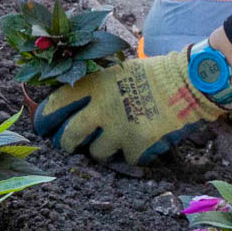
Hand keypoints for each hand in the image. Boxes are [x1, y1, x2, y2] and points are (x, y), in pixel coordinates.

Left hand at [33, 50, 228, 163]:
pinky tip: (139, 141)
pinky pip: (124, 159)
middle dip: (66, 143)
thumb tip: (70, 107)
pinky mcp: (137, 146)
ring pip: (96, 153)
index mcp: (93, 85)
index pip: (56, 105)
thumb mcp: (116, 71)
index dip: (44, 119)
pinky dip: (130, 153)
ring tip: (115, 138)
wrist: (189, 82)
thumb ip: (93, 88)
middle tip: (69, 144)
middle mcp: (101, 109)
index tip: (43, 127)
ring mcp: (119, 130)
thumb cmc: (152, 74)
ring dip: (102, 149)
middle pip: (68, 138)